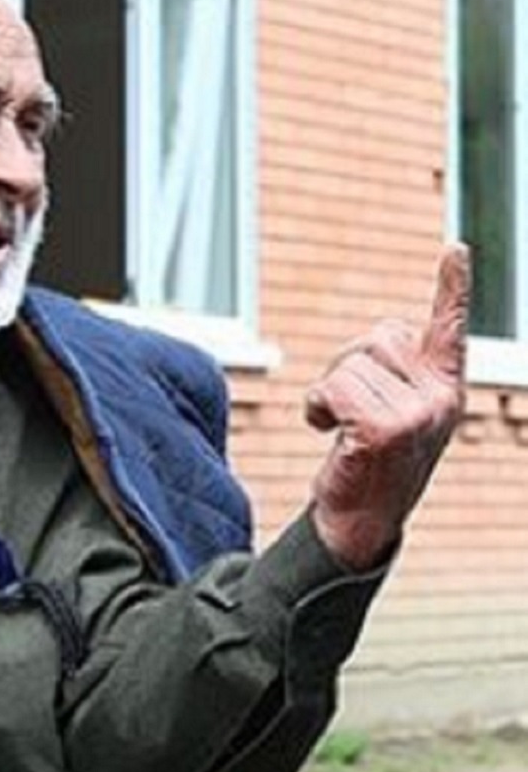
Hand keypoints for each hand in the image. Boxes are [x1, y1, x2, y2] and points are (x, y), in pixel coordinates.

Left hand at [304, 244, 468, 570]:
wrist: (361, 522)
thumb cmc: (371, 461)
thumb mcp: (395, 413)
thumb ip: (397, 374)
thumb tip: (384, 337)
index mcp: (445, 387)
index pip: (448, 329)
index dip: (451, 288)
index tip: (455, 249)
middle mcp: (440, 397)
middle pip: (374, 338)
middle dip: (348, 365)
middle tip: (350, 411)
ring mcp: (416, 414)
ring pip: (348, 366)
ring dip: (330, 393)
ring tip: (343, 430)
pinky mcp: (384, 429)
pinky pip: (332, 389)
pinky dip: (318, 407)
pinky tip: (329, 435)